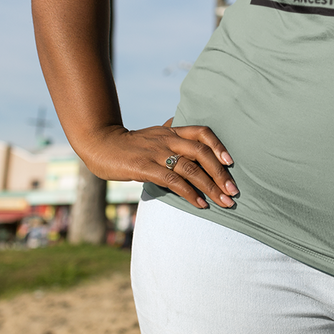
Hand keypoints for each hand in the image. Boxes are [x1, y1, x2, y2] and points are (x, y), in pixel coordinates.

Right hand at [79, 118, 236, 209]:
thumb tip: (181, 128)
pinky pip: (173, 181)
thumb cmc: (128, 143)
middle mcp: (168, 139)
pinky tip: (200, 204)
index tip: (231, 163)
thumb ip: (170, 134)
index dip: (219, 146)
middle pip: (202, 152)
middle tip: (233, 191)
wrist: (99, 143)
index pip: (203, 132)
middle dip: (221, 173)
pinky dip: (189, 194)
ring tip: (223, 202)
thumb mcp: (152, 134)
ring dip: (210, 187)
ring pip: (191, 169)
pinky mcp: (145, 167)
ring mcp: (156, 153)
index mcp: (171, 131)